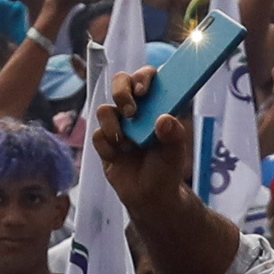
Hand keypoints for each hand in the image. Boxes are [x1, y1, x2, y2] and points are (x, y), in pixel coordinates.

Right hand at [89, 68, 189, 224]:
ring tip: (127, 145)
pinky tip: (118, 158)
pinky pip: (98, 135)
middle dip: (121, 92)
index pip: (148, 77)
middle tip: (130, 112)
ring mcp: (118, 124)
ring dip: (114, 127)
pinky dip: (108, 149)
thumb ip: (174, 136)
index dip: (143, 76)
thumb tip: (164, 120)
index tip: (143, 90)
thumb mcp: (176, 153)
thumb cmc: (166, 169)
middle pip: (120, 82)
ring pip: (104, 110)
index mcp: (156, 105)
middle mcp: (136, 109)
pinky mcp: (104, 140)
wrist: (149, 197)